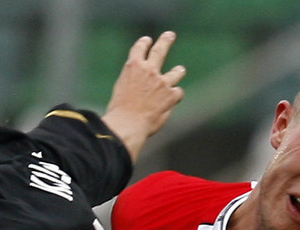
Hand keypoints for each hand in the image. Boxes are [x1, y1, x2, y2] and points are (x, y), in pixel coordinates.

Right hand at [101, 31, 186, 161]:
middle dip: (165, 41)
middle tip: (170, 35)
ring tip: (180, 70)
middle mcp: (149, 70)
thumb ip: (134, 81)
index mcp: (132, 66)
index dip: (144, 43)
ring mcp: (162, 82)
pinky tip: (173, 100)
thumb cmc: (120, 111)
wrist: (128, 124)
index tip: (147, 40)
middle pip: (160, 51)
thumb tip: (144, 84)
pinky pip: (178, 92)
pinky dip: (175, 96)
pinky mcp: (171, 95)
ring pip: (176, 72)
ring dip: (178, 71)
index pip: (139, 48)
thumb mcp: (121, 88)